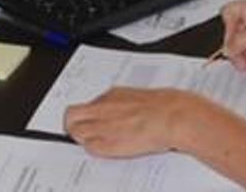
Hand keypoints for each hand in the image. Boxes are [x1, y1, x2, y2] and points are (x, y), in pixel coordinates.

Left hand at [64, 87, 205, 157]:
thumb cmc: (166, 108)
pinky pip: (91, 148)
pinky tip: (107, 150)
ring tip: (94, 142)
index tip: (88, 121)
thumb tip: (118, 107)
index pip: (86, 105)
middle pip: (71, 115)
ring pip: (76, 131)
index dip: (85, 115)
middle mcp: (103, 108)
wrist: (175, 116)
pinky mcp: (108, 143)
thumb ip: (123, 102)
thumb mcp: (140, 97)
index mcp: (112, 95)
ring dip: (81, 137)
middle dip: (72, 124)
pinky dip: (95, 149)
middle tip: (80, 132)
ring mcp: (103, 126)